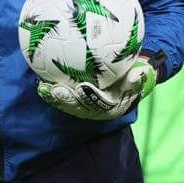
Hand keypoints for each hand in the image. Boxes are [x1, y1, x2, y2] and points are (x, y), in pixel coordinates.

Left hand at [37, 57, 155, 120]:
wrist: (130, 75)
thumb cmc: (136, 74)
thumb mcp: (143, 76)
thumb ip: (138, 77)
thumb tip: (136, 75)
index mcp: (112, 107)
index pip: (100, 105)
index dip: (90, 98)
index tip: (82, 88)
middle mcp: (96, 108)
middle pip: (80, 106)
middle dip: (67, 101)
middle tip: (56, 90)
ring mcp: (84, 104)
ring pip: (68, 102)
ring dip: (55, 97)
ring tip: (43, 87)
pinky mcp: (75, 97)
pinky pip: (63, 93)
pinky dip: (52, 87)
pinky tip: (40, 77)